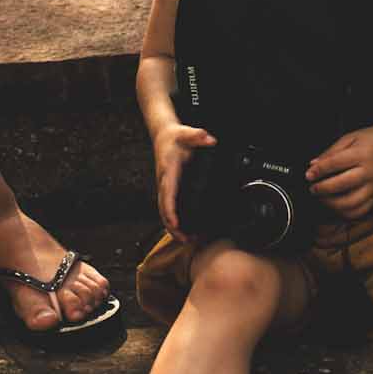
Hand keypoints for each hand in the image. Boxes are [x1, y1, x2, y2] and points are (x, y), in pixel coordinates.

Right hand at [152, 124, 216, 240]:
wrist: (163, 135)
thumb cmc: (175, 136)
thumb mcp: (187, 133)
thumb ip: (198, 136)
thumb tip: (209, 139)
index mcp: (168, 172)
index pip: (167, 195)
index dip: (170, 211)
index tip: (175, 223)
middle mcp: (164, 182)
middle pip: (163, 209)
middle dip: (172, 226)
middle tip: (184, 240)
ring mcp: (165, 187)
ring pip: (164, 211)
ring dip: (172, 227)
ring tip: (185, 240)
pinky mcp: (169, 189)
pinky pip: (169, 207)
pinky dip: (173, 220)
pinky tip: (183, 229)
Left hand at [307, 126, 372, 219]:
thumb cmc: (372, 140)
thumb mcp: (350, 138)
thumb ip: (331, 151)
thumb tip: (313, 165)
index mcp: (362, 154)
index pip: (335, 163)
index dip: (319, 171)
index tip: (308, 175)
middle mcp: (370, 172)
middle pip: (342, 185)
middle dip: (323, 189)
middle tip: (312, 188)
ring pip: (351, 203)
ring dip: (332, 204)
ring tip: (322, 198)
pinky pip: (360, 211)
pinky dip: (345, 212)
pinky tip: (336, 206)